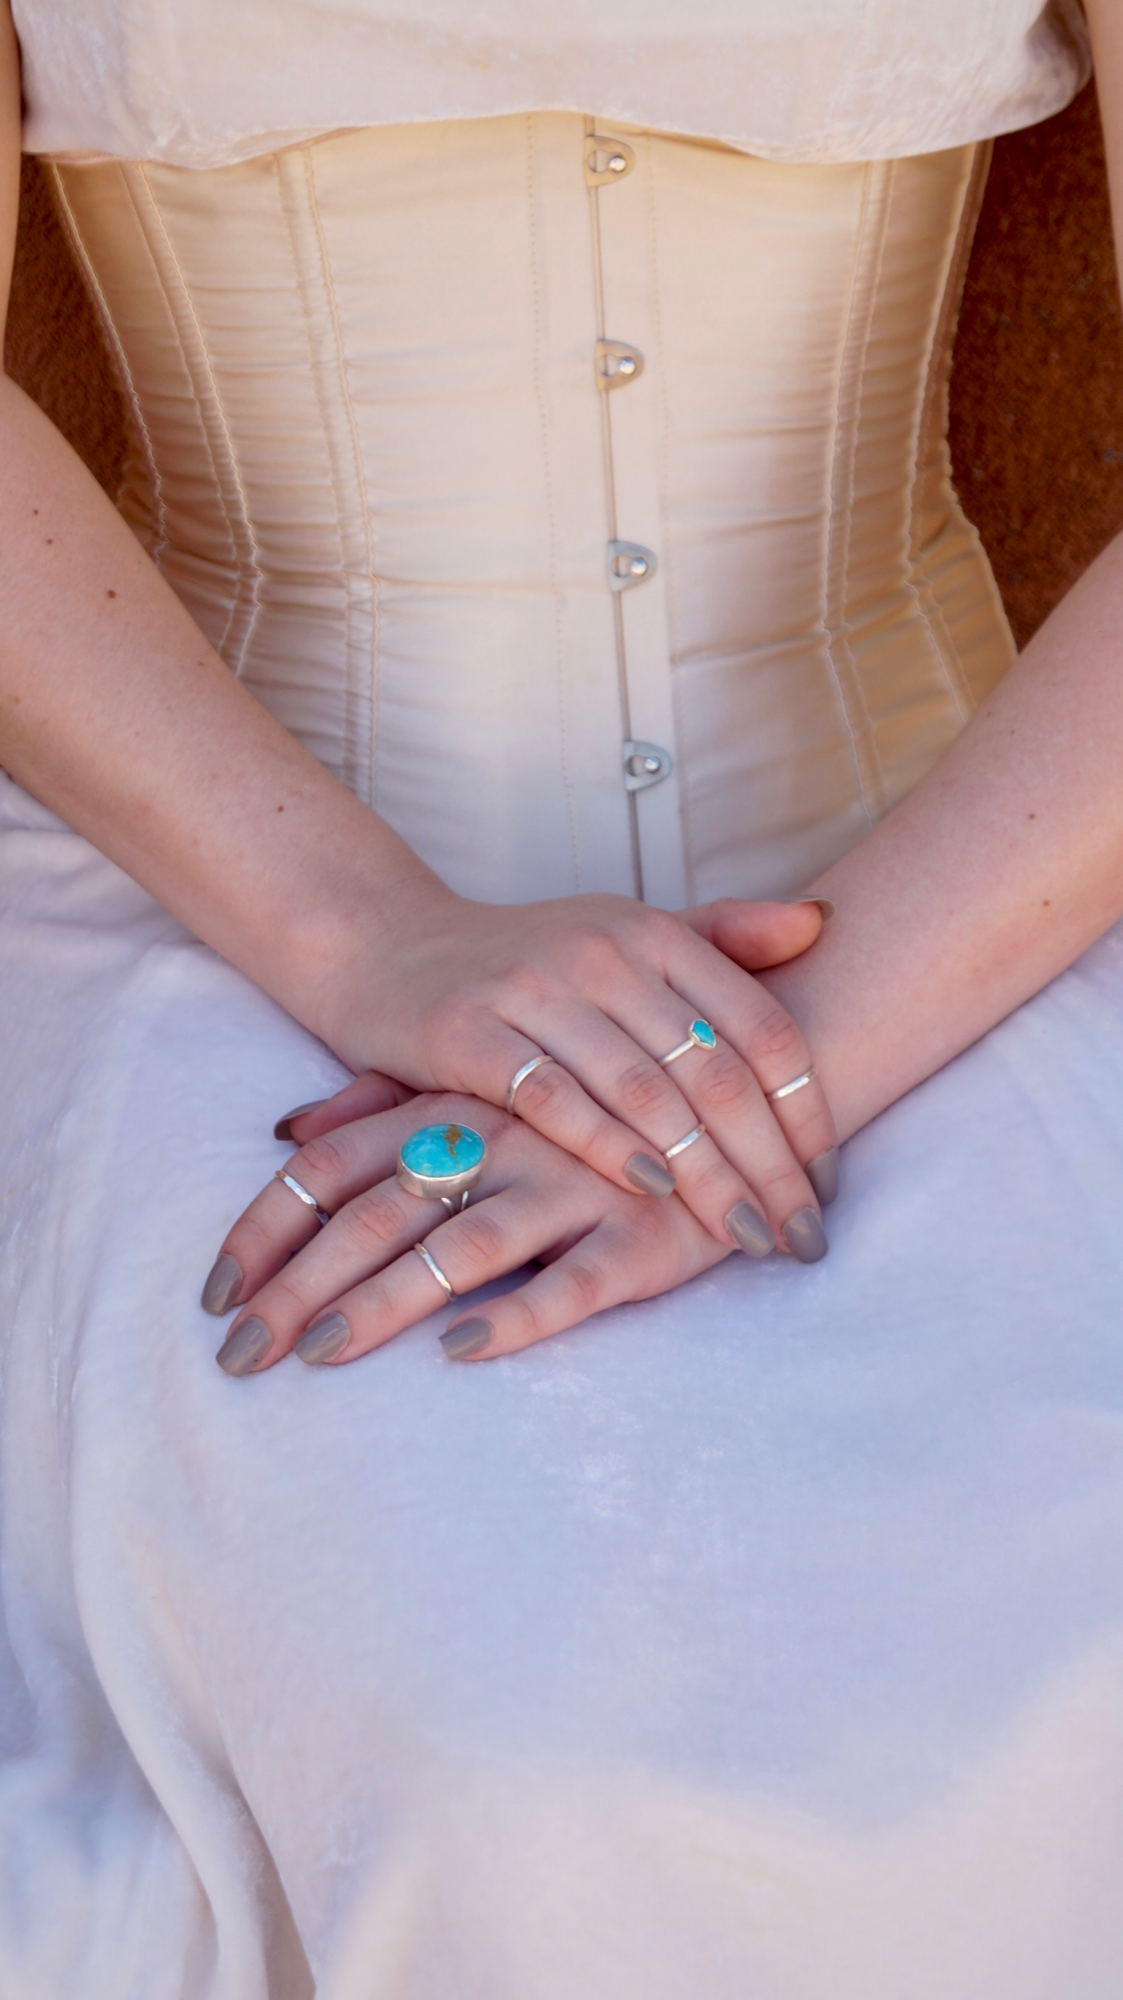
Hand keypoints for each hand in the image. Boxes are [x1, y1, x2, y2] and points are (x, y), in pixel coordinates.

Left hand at [204, 1093, 748, 1371]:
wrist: (752, 1077)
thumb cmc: (599, 1095)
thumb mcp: (486, 1085)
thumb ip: (388, 1101)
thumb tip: (287, 1127)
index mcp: (459, 1107)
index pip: (336, 1166)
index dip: (271, 1230)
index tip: (215, 1296)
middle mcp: (504, 1142)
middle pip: (377, 1216)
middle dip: (300, 1288)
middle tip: (237, 1358)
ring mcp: (573, 1187)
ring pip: (460, 1248)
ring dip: (383, 1304)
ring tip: (319, 1357)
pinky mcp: (645, 1239)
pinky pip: (572, 1282)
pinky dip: (515, 1314)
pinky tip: (460, 1350)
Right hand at [319, 891, 837, 1259]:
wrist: (381, 944)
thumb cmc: (519, 960)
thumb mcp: (621, 933)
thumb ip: (720, 934)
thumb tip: (824, 921)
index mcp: (651, 932)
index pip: (759, 1027)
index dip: (805, 1110)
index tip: (827, 1184)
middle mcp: (601, 951)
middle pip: (713, 1072)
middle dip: (769, 1164)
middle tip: (802, 1236)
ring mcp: (532, 988)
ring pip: (645, 1092)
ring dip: (706, 1175)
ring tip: (747, 1236)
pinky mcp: (465, 1029)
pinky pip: (552, 1099)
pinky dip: (607, 1147)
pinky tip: (651, 1193)